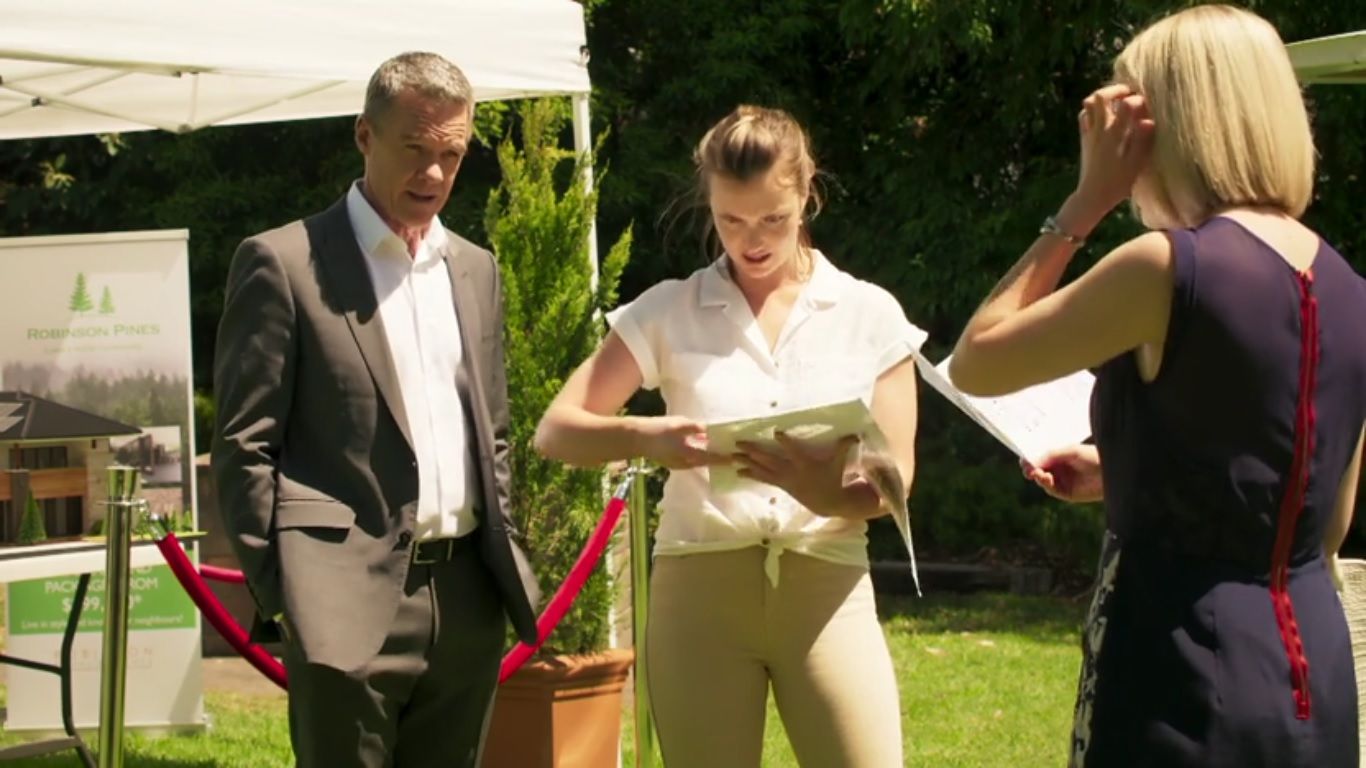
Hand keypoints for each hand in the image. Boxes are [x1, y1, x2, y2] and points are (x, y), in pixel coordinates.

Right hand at [634, 416, 730, 469]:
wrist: (636, 438)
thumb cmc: (658, 429)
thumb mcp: (680, 424)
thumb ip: (696, 427)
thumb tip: (710, 430)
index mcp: (688, 454)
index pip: (710, 458)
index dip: (722, 458)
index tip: (734, 458)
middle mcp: (684, 463)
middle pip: (704, 462)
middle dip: (715, 459)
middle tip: (727, 453)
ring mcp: (676, 464)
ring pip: (696, 462)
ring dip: (706, 458)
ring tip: (715, 450)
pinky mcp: (670, 462)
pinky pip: (688, 461)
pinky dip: (696, 456)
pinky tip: (697, 448)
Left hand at [735, 432, 859, 514]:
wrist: (826, 502)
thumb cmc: (832, 478)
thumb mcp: (839, 462)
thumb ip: (844, 446)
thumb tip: (855, 433)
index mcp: (805, 465)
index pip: (794, 451)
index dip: (786, 442)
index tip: (776, 432)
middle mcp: (791, 472)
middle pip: (770, 460)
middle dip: (754, 452)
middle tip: (739, 444)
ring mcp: (784, 480)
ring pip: (762, 470)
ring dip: (746, 463)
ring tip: (732, 457)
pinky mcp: (780, 485)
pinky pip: (762, 479)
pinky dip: (750, 474)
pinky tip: (737, 471)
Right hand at [1021, 443, 1103, 502]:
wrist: (1113, 471)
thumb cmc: (1094, 456)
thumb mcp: (1070, 451)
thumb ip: (1051, 455)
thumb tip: (1030, 462)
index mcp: (1059, 457)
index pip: (1039, 458)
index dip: (1029, 460)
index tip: (1023, 461)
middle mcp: (1059, 469)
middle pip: (1037, 470)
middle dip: (1030, 470)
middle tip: (1027, 469)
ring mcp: (1062, 481)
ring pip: (1042, 481)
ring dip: (1038, 477)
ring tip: (1039, 473)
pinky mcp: (1067, 494)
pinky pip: (1052, 490)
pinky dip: (1046, 484)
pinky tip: (1046, 477)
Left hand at [1071, 84, 1156, 223]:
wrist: (1092, 196)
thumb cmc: (1118, 182)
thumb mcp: (1136, 163)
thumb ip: (1142, 141)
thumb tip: (1149, 120)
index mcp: (1115, 134)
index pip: (1126, 104)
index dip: (1138, 99)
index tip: (1146, 106)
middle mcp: (1100, 129)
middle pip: (1100, 96)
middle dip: (1116, 90)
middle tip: (1129, 94)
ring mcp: (1090, 133)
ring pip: (1089, 104)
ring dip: (1103, 97)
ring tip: (1117, 101)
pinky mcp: (1084, 139)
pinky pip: (1084, 116)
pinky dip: (1093, 109)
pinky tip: (1105, 115)